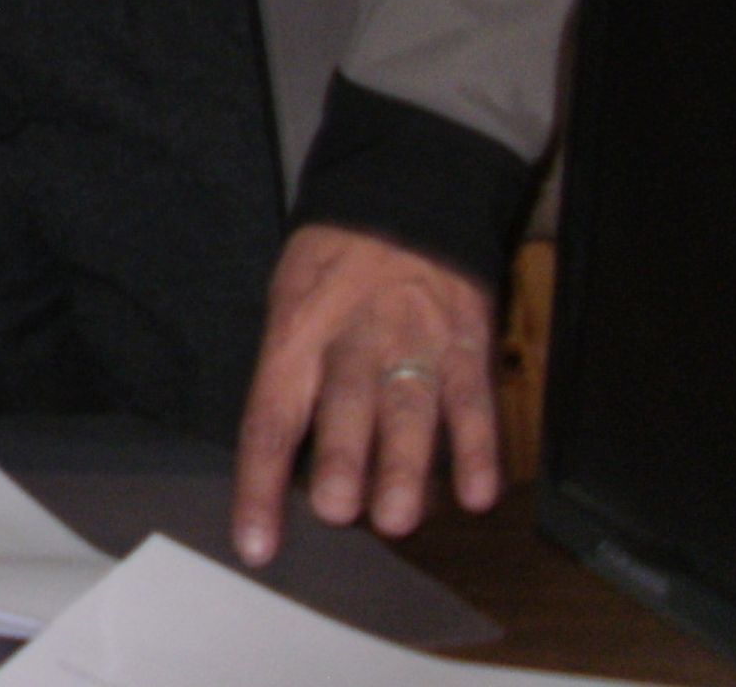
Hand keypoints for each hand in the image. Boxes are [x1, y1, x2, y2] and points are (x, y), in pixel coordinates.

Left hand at [231, 223, 500, 565]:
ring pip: (408, 409)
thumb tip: (284, 460)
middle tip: (340, 512)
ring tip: (398, 517)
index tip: (257, 543)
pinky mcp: (465, 345)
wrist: (405, 192)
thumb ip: (290, 373)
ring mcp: (413, 342)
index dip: (260, 482)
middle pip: (344, 406)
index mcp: (297, 332)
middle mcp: (353, 340)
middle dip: (343, 461)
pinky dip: (477, 449)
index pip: (271, 415)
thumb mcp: (290, 298)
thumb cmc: (335, 260)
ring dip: (404, 466)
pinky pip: (473, 401)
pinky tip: (477, 492)